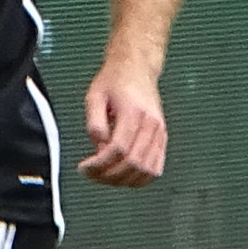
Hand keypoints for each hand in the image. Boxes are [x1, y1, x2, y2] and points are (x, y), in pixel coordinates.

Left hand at [80, 60, 166, 185]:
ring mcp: (159, 132)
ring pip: (146, 171)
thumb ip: (95, 123)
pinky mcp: (162, 138)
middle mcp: (151, 124)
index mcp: (133, 112)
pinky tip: (124, 176)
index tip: (85, 167)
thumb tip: (99, 148)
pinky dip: (140, 178)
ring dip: (124, 180)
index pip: (118, 149)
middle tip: (92, 174)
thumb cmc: (115, 80)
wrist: (137, 67)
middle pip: (133, 163)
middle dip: (109, 175)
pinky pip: (156, 168)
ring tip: (106, 176)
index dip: (100, 164)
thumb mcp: (94, 95)